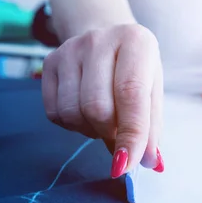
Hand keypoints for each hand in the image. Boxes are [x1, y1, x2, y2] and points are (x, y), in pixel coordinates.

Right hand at [41, 24, 163, 177]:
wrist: (105, 37)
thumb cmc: (133, 69)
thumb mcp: (152, 90)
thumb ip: (152, 126)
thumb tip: (150, 163)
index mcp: (135, 41)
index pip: (131, 94)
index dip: (130, 135)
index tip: (127, 165)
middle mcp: (99, 40)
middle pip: (97, 108)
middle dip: (108, 134)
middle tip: (118, 136)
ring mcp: (70, 49)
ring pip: (73, 113)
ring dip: (90, 131)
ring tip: (103, 120)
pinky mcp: (50, 61)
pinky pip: (54, 112)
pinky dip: (72, 125)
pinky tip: (84, 113)